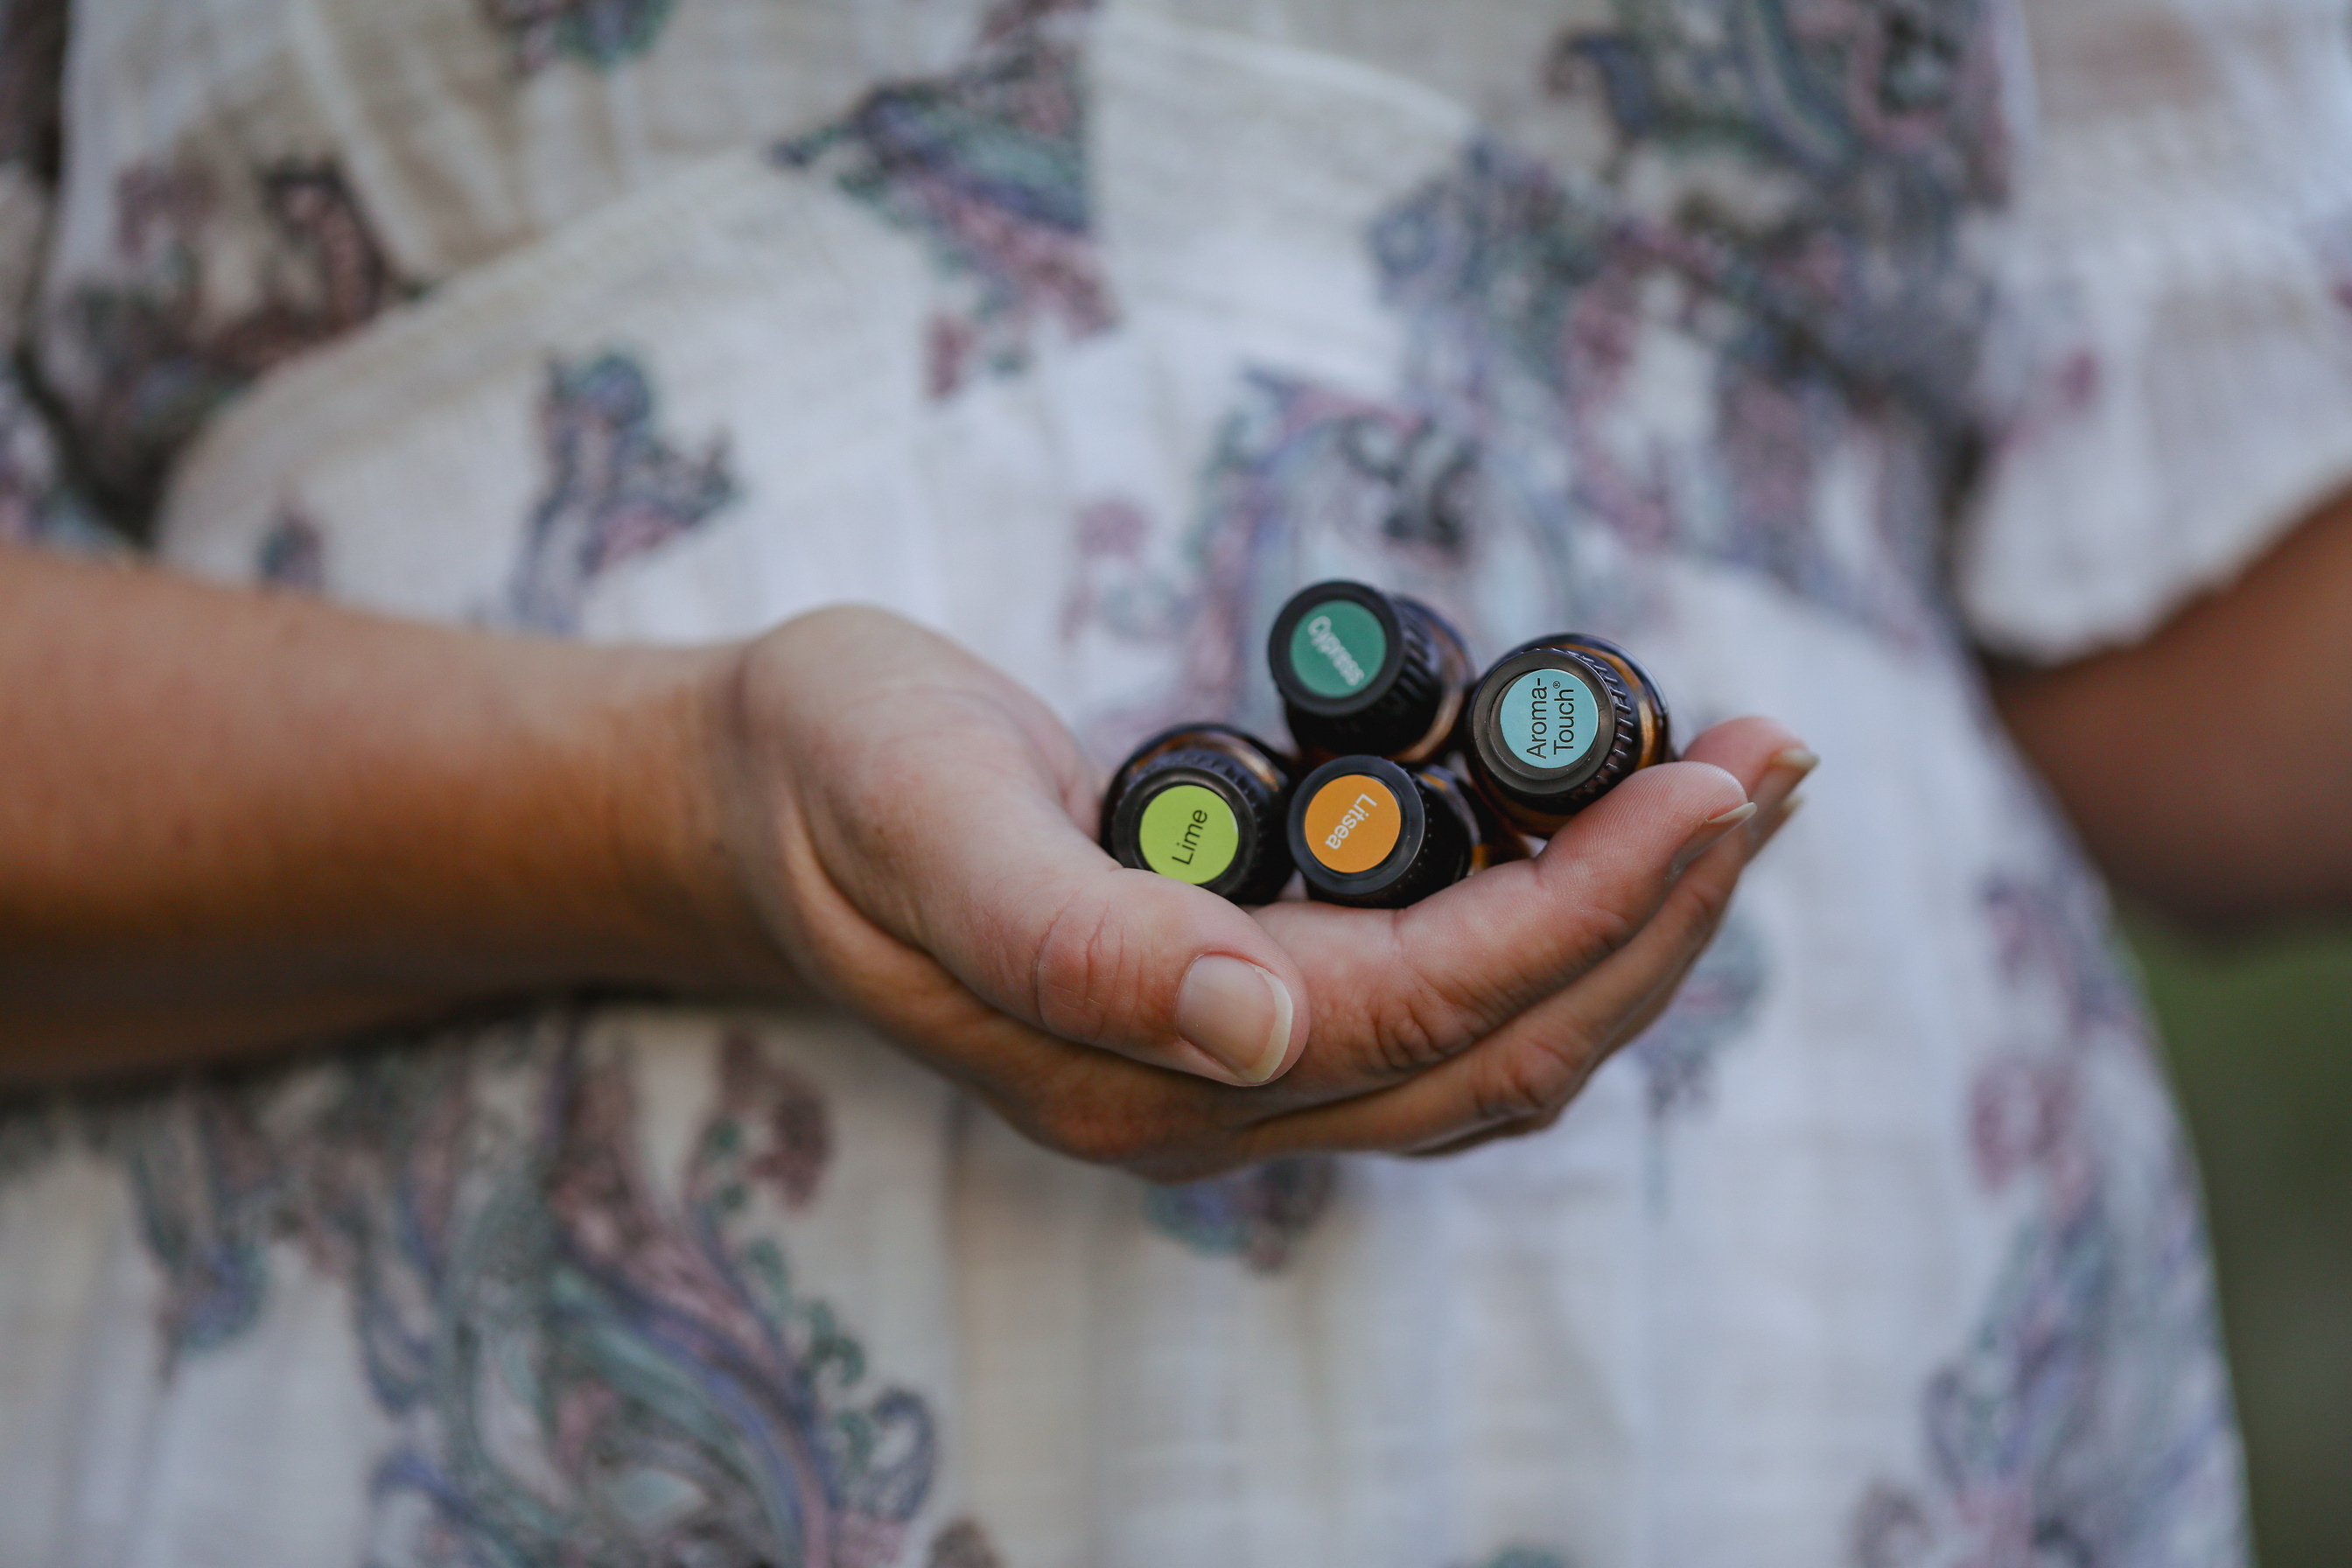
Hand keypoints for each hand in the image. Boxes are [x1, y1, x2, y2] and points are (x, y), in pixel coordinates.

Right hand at [712, 606, 1811, 1179]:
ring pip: (1495, 1036)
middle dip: (1665, 913)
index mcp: (1143, 1069)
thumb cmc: (829, 782)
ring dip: (1636, 924)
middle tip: (1777, 757)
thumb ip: (1071, 937)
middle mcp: (1215, 1099)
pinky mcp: (1248, 1004)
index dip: (1593, 903)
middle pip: (1506, 1047)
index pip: (1433, 1006)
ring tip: (1734, 782)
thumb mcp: (920, 818)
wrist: (755, 804)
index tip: (1714, 777)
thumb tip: (1256, 1031)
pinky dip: (1554, 917)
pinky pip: (1446, 993)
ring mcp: (1236, 1066)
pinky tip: (1599, 821)